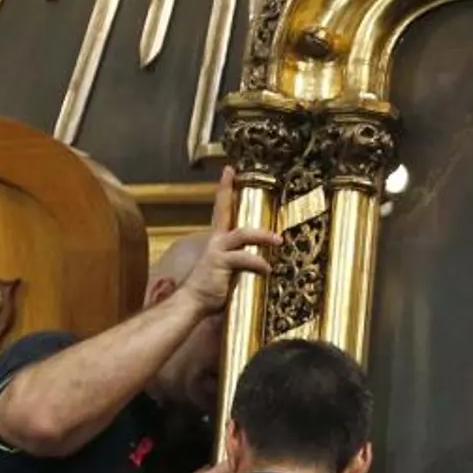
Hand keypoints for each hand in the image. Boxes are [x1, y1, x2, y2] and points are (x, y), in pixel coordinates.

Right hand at [178, 167, 284, 312]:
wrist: (193, 302)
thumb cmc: (213, 289)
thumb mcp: (230, 270)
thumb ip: (242, 260)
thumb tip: (265, 259)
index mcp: (218, 241)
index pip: (221, 209)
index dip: (224, 189)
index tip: (229, 170)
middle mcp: (216, 241)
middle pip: (223, 210)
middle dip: (227, 190)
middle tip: (232, 171)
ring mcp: (216, 250)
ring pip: (242, 234)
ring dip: (262, 236)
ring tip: (278, 240)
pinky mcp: (220, 263)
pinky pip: (244, 258)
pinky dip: (258, 263)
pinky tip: (267, 270)